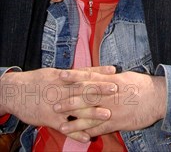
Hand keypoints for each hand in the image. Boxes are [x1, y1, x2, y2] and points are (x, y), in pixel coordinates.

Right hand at [0, 67, 115, 141]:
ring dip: (92, 112)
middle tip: (116, 89)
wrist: (16, 91)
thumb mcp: (54, 73)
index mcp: (64, 77)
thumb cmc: (37, 81)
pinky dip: (76, 132)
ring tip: (107, 115)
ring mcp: (57, 104)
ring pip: (77, 108)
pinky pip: (65, 127)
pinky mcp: (50, 118)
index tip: (114, 71)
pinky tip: (87, 137)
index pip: (85, 73)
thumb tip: (89, 72)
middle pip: (84, 89)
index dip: (99, 72)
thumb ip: (72, 74)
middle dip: (100, 89)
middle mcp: (62, 89)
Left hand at [54, 70, 166, 137]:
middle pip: (86, 96)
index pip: (90, 77)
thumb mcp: (127, 77)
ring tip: (61, 123)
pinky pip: (99, 128)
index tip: (62, 75)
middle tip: (54, 102)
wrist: (159, 98)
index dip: (75, 76)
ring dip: (74, 119)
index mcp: (112, 80)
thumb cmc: (143, 85)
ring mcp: (113, 108)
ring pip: (89, 114)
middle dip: (69, 99)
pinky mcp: (117, 122)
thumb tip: (101, 75)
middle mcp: (110, 94)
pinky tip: (78, 135)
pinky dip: (88, 131)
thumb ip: (112, 78)